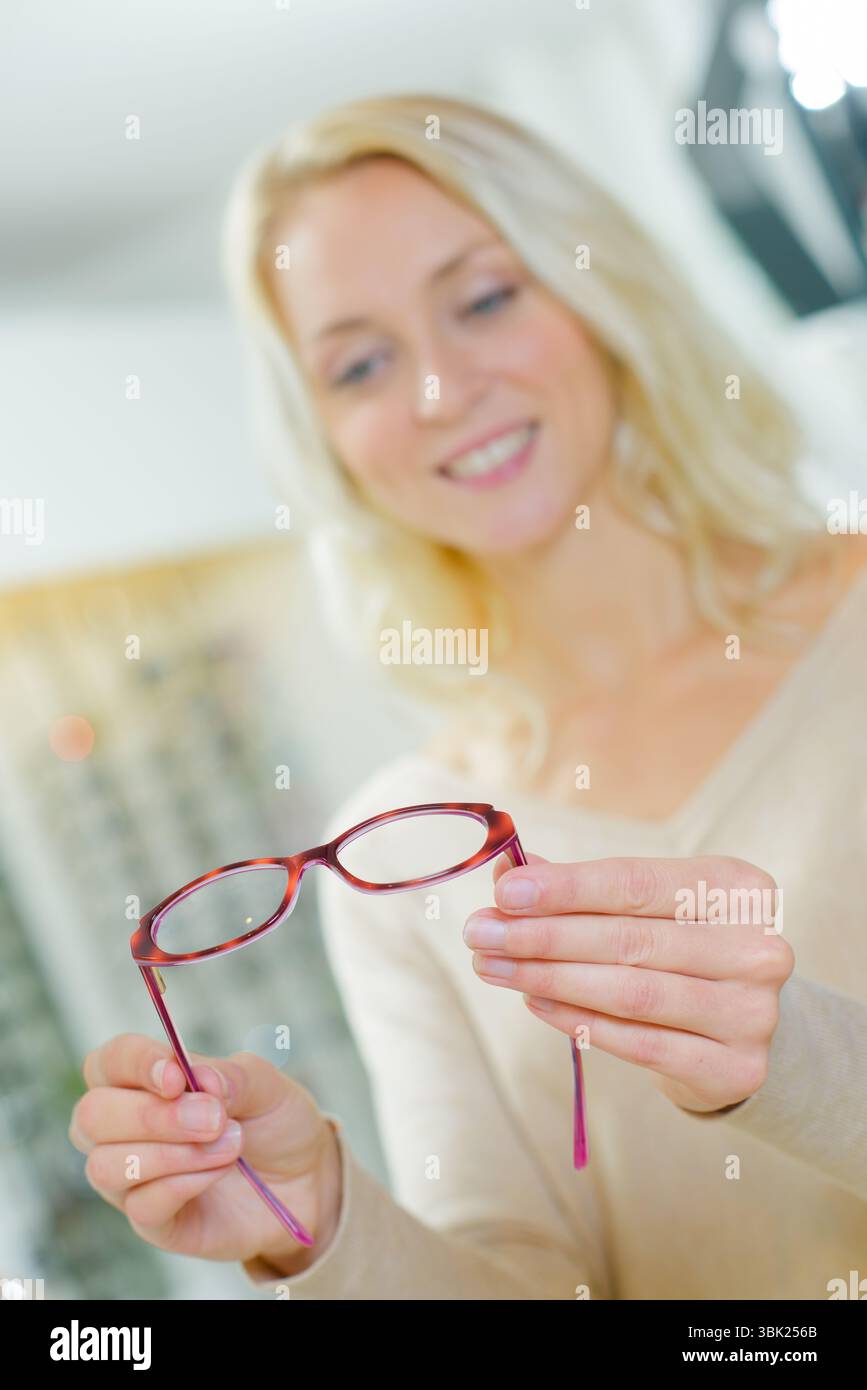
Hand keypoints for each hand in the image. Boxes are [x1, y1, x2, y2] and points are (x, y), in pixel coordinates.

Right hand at [69, 1034, 341, 1269]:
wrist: (304, 1178)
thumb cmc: (272, 1121)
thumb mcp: (265, 1085)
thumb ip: (230, 1076)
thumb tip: (198, 1079)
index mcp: (143, 1081)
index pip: (109, 1062)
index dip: (134, 1064)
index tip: (176, 1077)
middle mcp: (124, 1130)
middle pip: (92, 1116)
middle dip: (152, 1116)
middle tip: (214, 1119)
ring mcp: (134, 1179)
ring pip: (106, 1166)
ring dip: (173, 1153)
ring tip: (230, 1145)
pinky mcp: (154, 1223)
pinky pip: (141, 1207)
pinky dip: (184, 1184)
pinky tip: (219, 1171)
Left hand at [463, 853, 793, 1113]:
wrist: (739, 1026)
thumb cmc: (680, 948)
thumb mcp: (646, 905)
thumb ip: (582, 888)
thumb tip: (508, 874)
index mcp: (737, 888)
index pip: (636, 883)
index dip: (566, 888)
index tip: (504, 892)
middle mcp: (757, 947)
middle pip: (628, 940)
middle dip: (542, 936)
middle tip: (481, 933)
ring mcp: (752, 1012)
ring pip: (630, 993)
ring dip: (549, 978)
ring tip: (494, 967)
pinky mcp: (736, 1068)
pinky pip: (640, 1043)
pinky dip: (579, 1022)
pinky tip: (534, 1002)